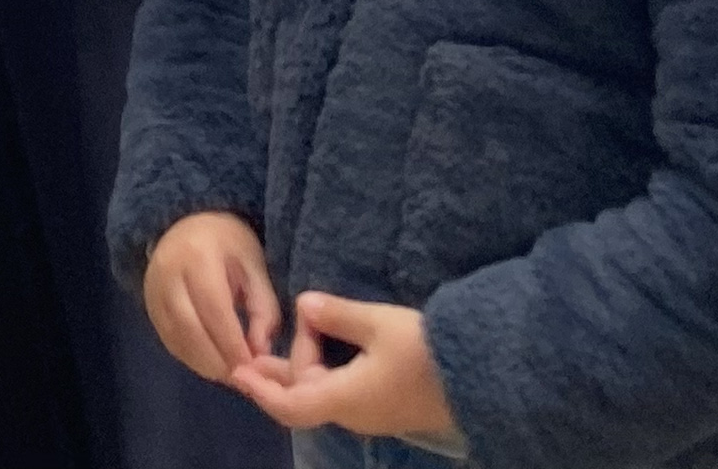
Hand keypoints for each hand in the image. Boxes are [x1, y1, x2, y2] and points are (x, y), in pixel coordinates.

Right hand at [140, 213, 280, 384]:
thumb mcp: (254, 264)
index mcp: (198, 255)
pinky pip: (168, 339)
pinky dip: (190, 357)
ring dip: (203, 362)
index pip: (213, 307)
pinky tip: (210, 364)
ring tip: (228, 375)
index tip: (251, 367)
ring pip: (175, 337)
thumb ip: (262, 307)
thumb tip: (260, 351)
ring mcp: (153, 290)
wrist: (187, 223)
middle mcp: (168, 272)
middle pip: (189, 326)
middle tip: (240, 377)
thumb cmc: (228, 243)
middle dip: (216, 358)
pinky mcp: (149, 306)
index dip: (231, 341)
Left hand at [235, 294, 452, 438]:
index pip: (290, 405)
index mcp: (344, 398)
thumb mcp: (380, 324)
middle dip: (278, 374)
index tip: (237, 372)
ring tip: (283, 345)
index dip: (261, 390)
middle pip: (303, 398)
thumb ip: (338, 314)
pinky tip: (323, 350)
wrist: (480, 378)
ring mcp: (370, 412)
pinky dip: (322, 372)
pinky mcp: (385, 405)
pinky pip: (341, 392)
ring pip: (322, 395)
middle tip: (254, 351)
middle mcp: (353, 412)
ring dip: (301, 371)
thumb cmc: (427, 352)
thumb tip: (303, 304)